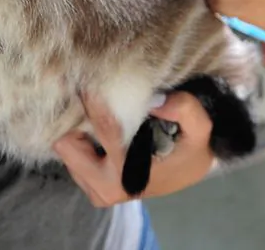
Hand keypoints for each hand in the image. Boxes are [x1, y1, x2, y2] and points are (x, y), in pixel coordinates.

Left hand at [53, 92, 215, 206]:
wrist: (188, 171)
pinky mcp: (90, 187)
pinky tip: (97, 126)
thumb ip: (184, 109)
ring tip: (96, 110)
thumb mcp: (199, 127)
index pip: (104, 128)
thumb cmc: (191, 148)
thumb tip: (154, 98)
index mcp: (128, 174)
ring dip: (77, 128)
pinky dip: (80, 138)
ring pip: (64, 150)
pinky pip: (70, 157)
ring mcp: (95, 190)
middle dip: (76, 119)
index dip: (95, 98)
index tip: (88, 74)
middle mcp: (105, 187)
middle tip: (89, 94)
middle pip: (66, 144)